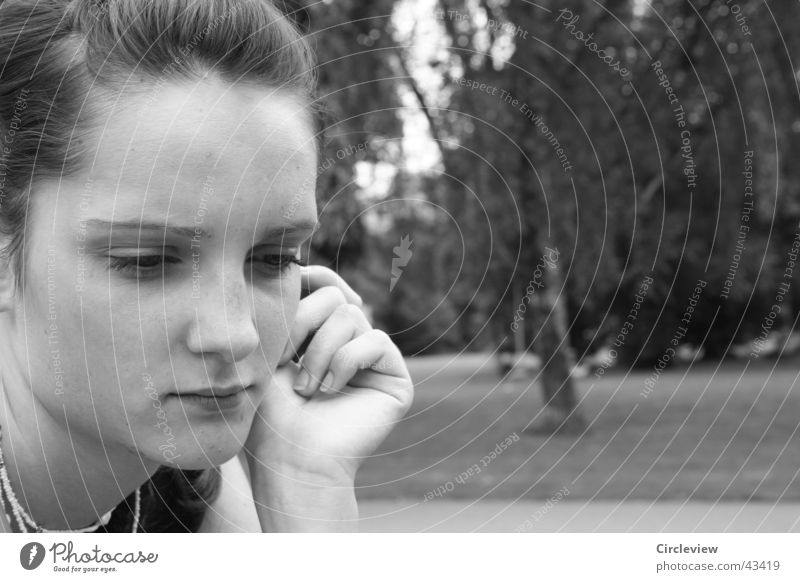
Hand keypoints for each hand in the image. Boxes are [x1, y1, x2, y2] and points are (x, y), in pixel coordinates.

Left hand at [244, 266, 413, 503]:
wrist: (289, 458)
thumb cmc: (270, 413)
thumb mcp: (269, 350)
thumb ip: (290, 307)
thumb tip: (300, 265)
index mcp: (321, 335)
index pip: (327, 285)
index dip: (312, 278)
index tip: (285, 282)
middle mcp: (350, 344)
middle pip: (335, 296)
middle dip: (303, 322)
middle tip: (286, 360)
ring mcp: (373, 361)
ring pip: (351, 316)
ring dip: (319, 351)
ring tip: (306, 387)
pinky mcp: (395, 378)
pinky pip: (375, 341)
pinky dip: (347, 362)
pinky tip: (331, 389)